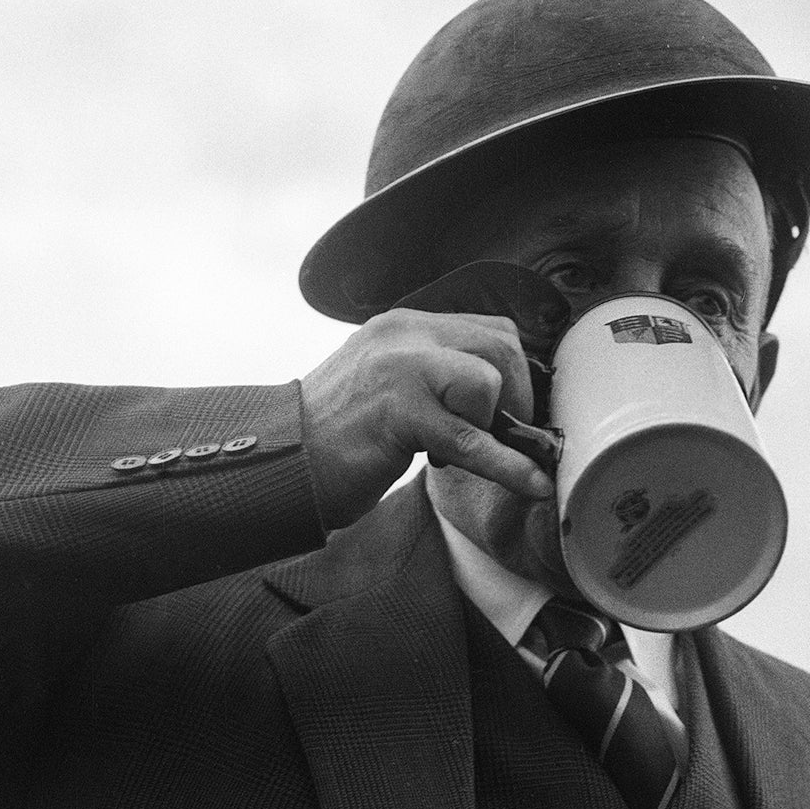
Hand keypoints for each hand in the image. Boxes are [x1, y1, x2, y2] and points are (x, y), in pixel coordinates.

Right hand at [298, 308, 549, 529]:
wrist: (277, 463)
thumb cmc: (333, 437)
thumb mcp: (386, 385)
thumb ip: (433, 376)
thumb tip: (496, 397)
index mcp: (404, 325)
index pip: (489, 328)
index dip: (516, 374)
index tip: (515, 414)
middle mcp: (404, 334)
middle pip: (501, 347)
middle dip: (519, 398)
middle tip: (507, 437)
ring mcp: (401, 368)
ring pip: (489, 383)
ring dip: (497, 428)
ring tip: (471, 453)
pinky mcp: (400, 411)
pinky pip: (472, 439)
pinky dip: (510, 466)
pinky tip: (532, 483)